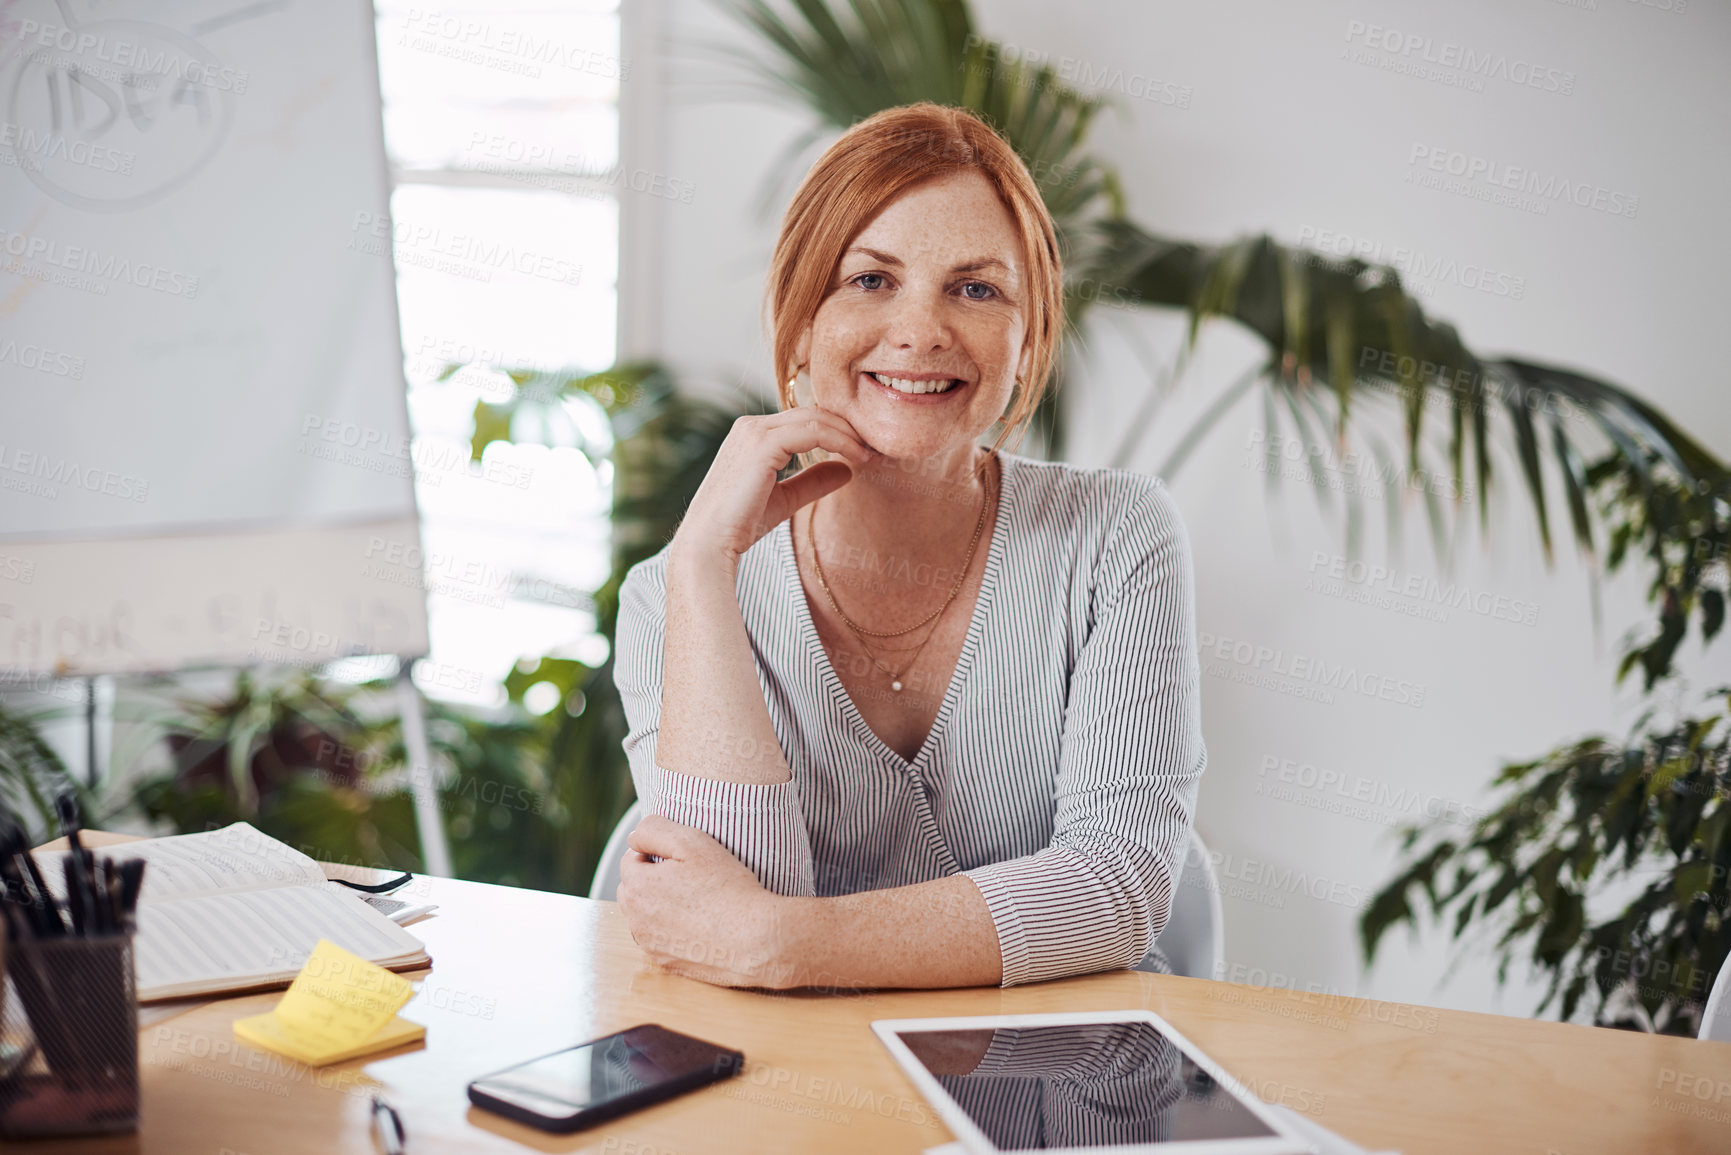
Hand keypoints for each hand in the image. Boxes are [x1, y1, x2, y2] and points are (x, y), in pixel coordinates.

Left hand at [615, 814, 797, 988]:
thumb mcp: (692, 842)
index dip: (655, 852)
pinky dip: (671, 929)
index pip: (630, 860)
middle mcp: (637, 920)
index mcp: (638, 888)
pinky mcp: (666, 964)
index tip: (681, 857)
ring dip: (658, 904)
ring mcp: (650, 945)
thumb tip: (633, 838)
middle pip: (632, 889)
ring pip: (643, 916)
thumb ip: (653, 830)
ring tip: (693, 898)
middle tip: (687, 875)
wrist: (756, 940)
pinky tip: (698, 922)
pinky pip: (659, 939)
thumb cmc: (727, 888)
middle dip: (651, 878)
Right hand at [671, 409, 875, 571]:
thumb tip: (846, 469)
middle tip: (877, 447)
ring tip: (871, 453)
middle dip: (848, 427)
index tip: (866, 450)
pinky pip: (813, 431)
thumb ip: (812, 481)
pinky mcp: (761, 444)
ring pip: (816, 418)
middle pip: (813, 413)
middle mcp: (751, 425)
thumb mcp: (784, 499)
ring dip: (849, 434)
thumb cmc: (740, 526)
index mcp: (752, 434)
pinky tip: (857, 458)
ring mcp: (754, 431)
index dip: (839, 430)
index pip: (805, 420)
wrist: (709, 545)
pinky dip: (840, 441)